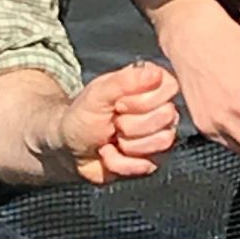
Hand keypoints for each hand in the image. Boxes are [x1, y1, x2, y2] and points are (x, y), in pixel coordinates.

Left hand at [59, 61, 179, 183]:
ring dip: (126, 143)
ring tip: (112, 137)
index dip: (141, 99)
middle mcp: (160, 109)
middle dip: (130, 123)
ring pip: (161, 141)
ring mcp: (159, 135)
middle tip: (112, 122)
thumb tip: (155, 73)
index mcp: (149, 86)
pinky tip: (111, 153)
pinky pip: (146, 165)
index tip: (118, 103)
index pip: (169, 87)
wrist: (69, 149)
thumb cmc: (83, 116)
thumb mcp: (97, 94)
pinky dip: (119, 162)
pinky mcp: (153, 160)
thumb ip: (124, 81)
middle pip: (166, 116)